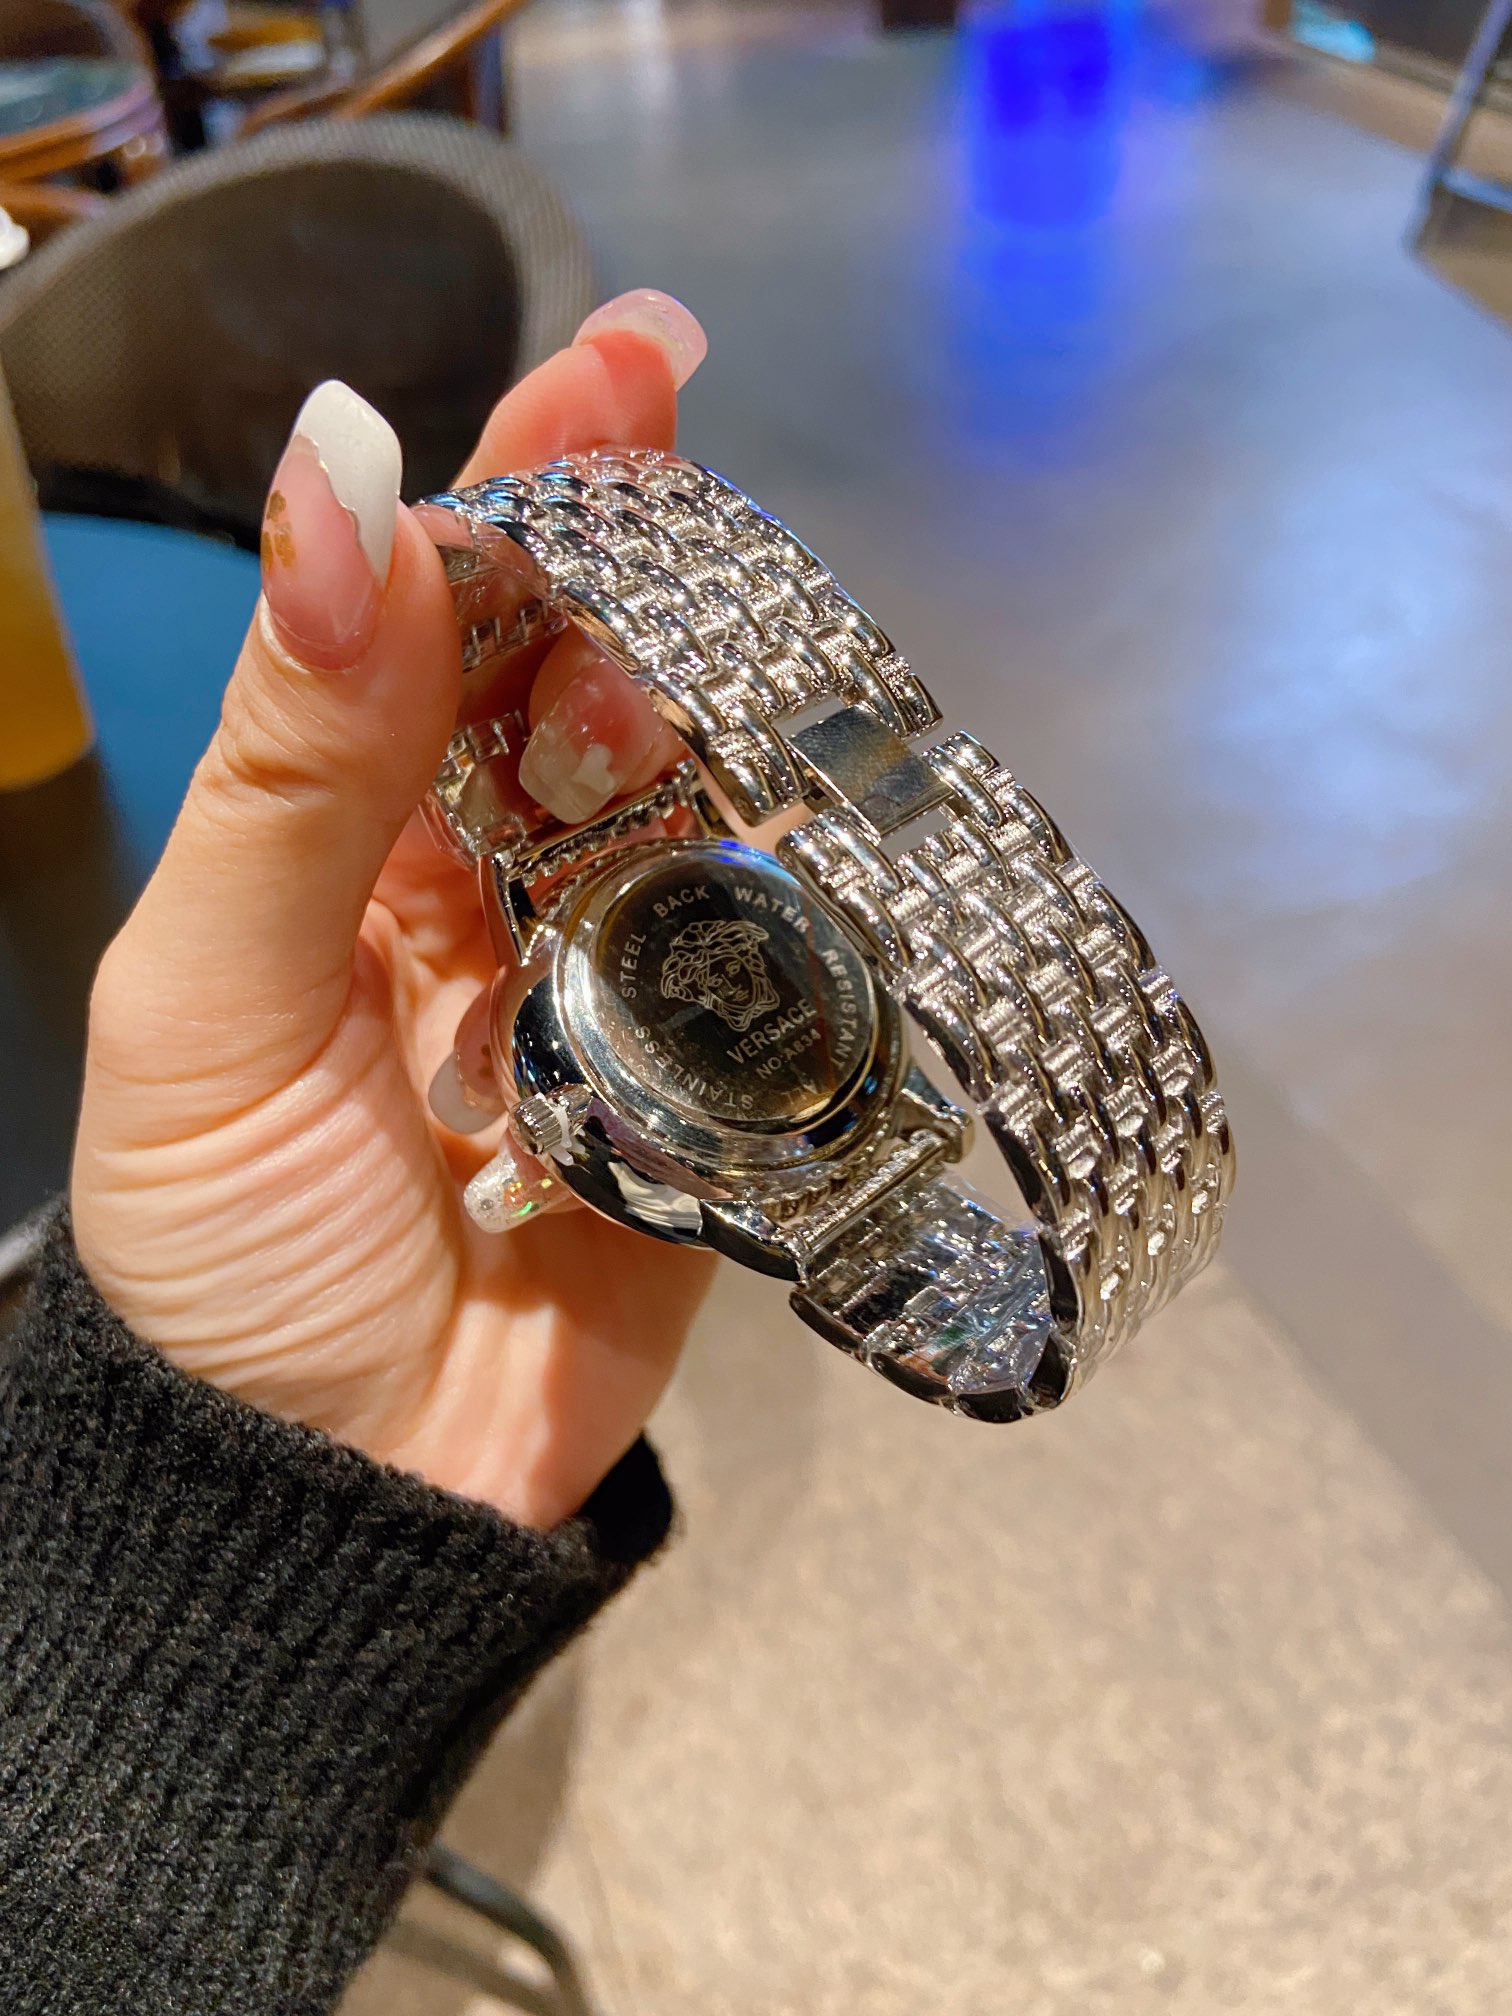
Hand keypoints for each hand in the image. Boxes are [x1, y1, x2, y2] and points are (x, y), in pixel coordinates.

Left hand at [71, 293, 715, 1529]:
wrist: (345, 1501)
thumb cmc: (233, 1254)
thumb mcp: (209, 999)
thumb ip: (292, 760)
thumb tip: (342, 486)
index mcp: (352, 834)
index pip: (449, 618)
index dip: (530, 483)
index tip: (629, 358)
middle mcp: (494, 882)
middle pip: (599, 689)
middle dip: (660, 578)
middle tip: (715, 496)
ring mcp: (620, 980)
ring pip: (708, 808)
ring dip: (745, 726)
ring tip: (776, 660)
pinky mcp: (723, 1085)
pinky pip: (783, 967)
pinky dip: (815, 896)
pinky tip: (848, 821)